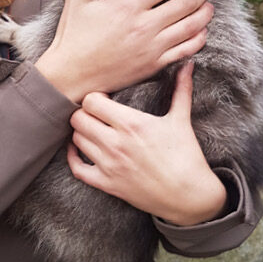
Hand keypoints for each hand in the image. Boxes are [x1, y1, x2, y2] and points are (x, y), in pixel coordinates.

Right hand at [36, 0, 211, 101]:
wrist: (69, 76)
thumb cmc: (72, 38)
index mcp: (129, 6)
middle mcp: (145, 25)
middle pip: (187, 2)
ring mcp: (152, 46)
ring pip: (193, 25)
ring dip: (205, 13)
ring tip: (207, 6)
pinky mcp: (154, 65)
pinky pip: (187, 49)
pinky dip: (199, 38)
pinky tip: (200, 31)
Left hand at [67, 60, 226, 224]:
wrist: (189, 195)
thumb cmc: (186, 156)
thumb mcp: (181, 120)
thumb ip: (181, 90)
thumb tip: (187, 66)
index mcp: (132, 124)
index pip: (92, 101)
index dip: (94, 98)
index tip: (104, 100)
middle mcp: (116, 143)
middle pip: (78, 119)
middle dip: (84, 113)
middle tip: (94, 115)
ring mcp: (109, 165)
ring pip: (76, 140)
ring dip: (81, 132)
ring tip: (92, 129)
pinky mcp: (106, 184)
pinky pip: (76, 168)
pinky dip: (73, 157)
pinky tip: (79, 149)